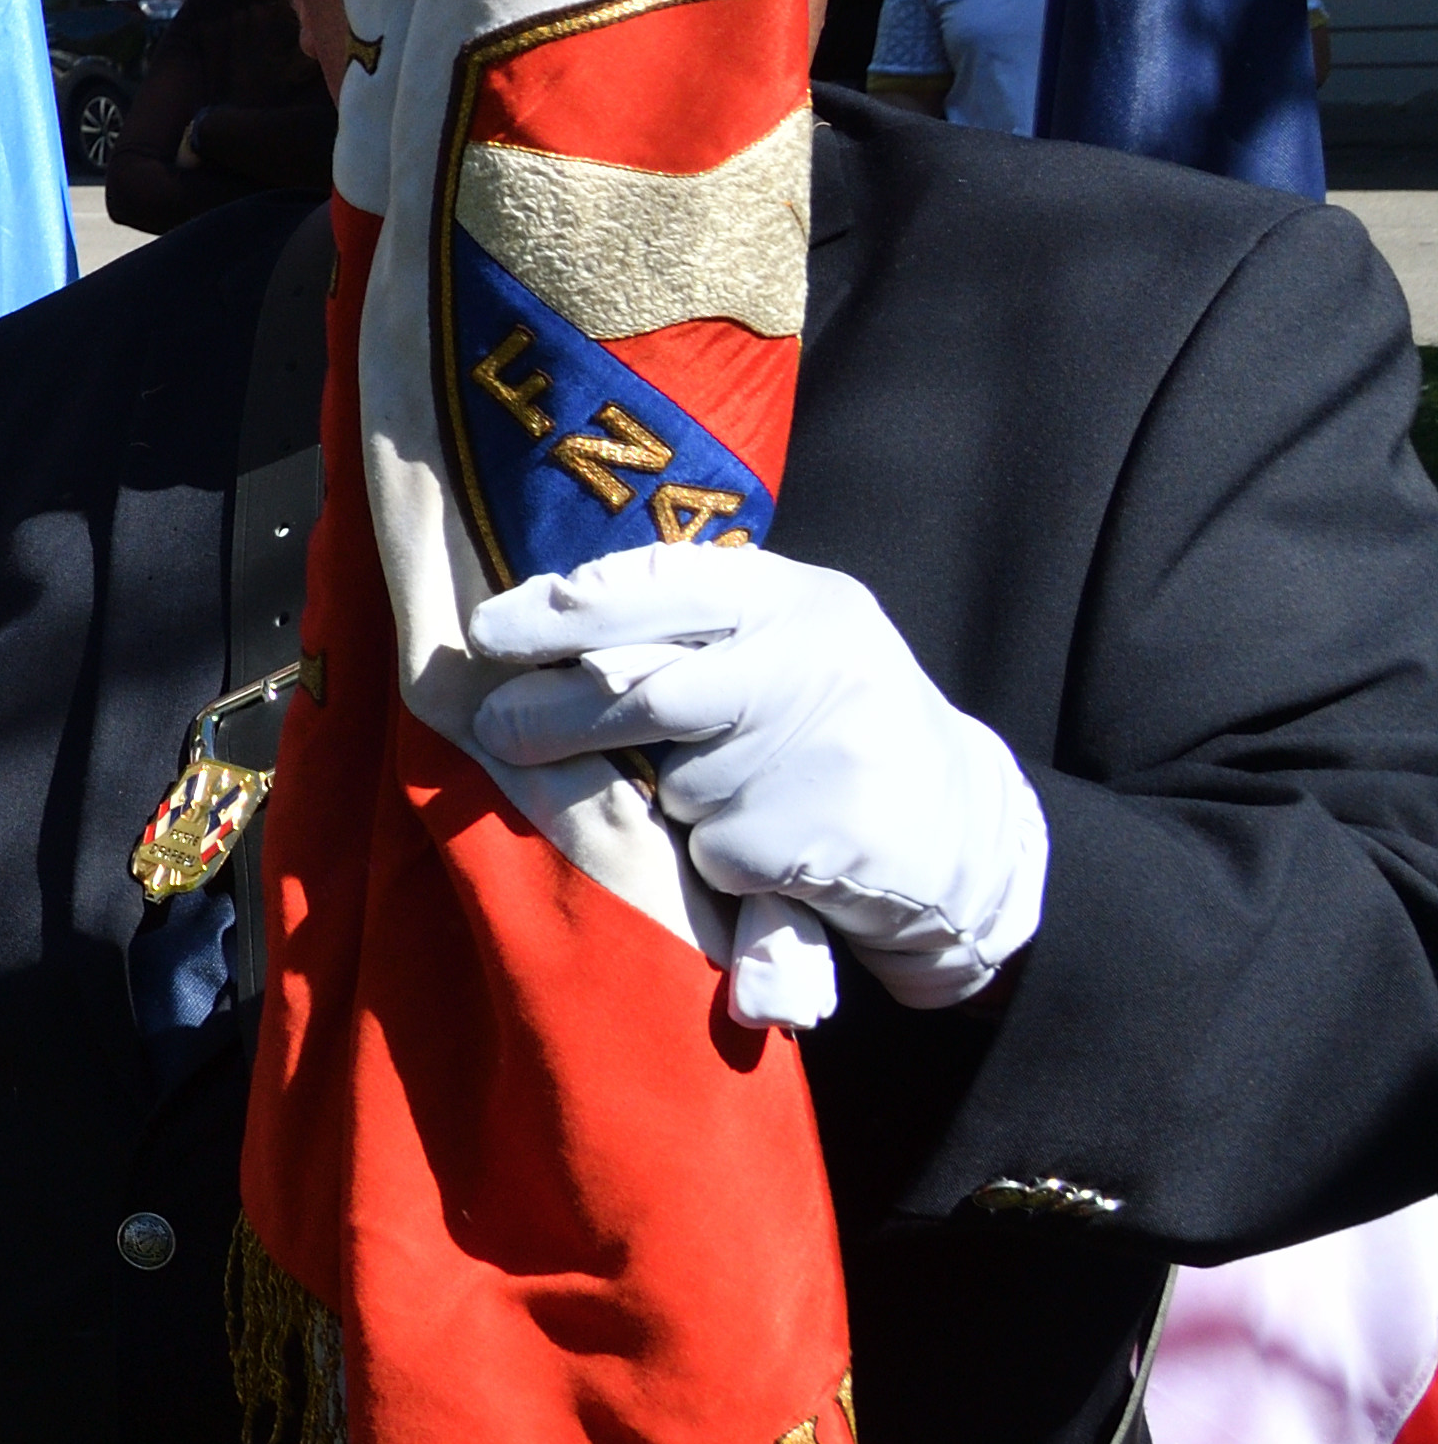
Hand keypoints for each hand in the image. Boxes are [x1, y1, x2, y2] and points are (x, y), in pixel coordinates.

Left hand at [468, 541, 1044, 1026]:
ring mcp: (816, 754)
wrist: (956, 826)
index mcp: (796, 599)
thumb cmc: (833, 716)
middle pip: (641, 692)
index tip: (486, 633)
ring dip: (669, 800)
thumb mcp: (783, 638)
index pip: (660, 587)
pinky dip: (714, 856)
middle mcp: (811, 664)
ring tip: (739, 789)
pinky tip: (773, 843)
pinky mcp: (812, 841)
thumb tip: (533, 629)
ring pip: (672, 785)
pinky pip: (710, 852)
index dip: (561, 612)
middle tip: (494, 728)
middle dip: (551, 715)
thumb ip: (687, 626)